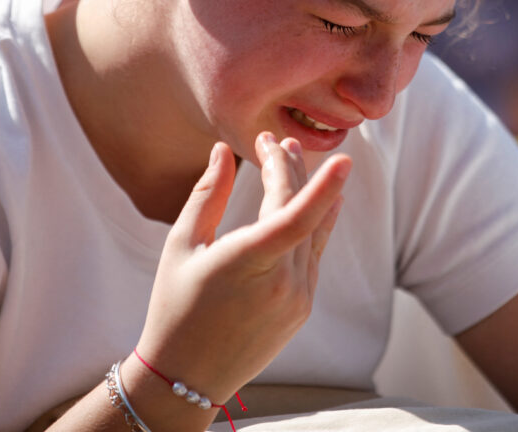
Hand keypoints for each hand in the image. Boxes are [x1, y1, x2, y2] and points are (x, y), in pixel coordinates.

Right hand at [135, 132, 349, 400]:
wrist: (186, 377)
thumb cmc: (174, 307)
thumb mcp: (181, 246)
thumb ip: (208, 194)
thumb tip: (224, 151)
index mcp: (248, 263)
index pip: (296, 217)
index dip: (322, 186)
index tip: (343, 158)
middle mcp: (282, 282)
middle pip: (302, 212)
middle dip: (292, 170)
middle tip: (277, 141)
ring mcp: (298, 297)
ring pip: (314, 231)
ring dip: (307, 193)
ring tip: (294, 158)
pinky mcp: (303, 307)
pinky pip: (315, 254)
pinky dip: (315, 223)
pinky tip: (316, 202)